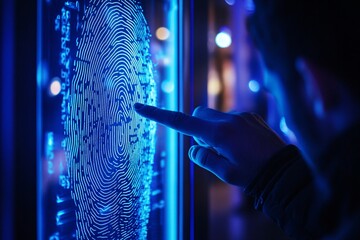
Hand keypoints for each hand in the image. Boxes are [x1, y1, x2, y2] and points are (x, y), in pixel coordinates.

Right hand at [134, 103, 285, 186]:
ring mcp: (241, 116)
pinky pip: (230, 118)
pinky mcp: (251, 116)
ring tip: (232, 149)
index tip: (140, 107)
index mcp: (218, 134)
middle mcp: (229, 119)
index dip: (158, 115)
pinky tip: (243, 144)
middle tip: (211, 148)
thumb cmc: (253, 175)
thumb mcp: (225, 174)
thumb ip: (204, 159)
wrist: (283, 171)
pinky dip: (228, 129)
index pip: (181, 123)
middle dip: (197, 127)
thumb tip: (194, 149)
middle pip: (198, 113)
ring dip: (213, 129)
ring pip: (214, 117)